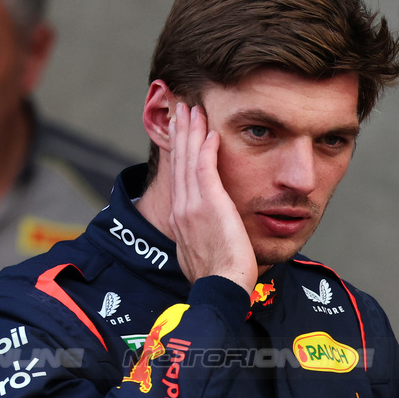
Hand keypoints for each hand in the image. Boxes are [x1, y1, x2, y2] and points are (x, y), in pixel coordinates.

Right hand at [168, 103, 256, 294]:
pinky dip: (206, 149)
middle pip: (179, 162)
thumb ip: (205, 234)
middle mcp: (182, 209)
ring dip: (191, 132)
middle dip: (180, 133)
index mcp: (180, 219)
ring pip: (189, 160)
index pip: (178, 177)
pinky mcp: (209, 205)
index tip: (180, 132)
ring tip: (193, 109)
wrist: (220, 289)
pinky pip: (205, 169)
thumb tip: (209, 232)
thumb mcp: (204, 252)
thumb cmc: (219, 278)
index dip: (178, 151)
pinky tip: (210, 132)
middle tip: (180, 108)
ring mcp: (193, 206)